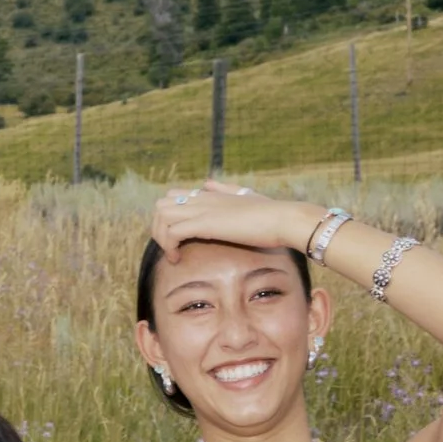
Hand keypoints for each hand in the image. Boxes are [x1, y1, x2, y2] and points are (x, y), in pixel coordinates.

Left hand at [149, 178, 320, 261]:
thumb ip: (225, 190)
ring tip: (173, 254)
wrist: (283, 219)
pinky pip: (172, 232)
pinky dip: (169, 246)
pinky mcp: (205, 223)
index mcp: (209, 194)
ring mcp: (202, 209)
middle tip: (172, 247)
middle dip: (159, 227)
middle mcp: (202, 198)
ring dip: (161, 237)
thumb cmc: (270, 213)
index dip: (169, 216)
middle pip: (161, 204)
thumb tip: (208, 183)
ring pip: (161, 215)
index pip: (173, 196)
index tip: (178, 236)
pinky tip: (178, 258)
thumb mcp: (245, 197)